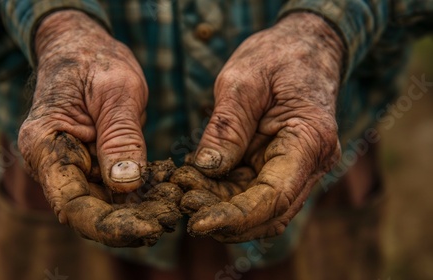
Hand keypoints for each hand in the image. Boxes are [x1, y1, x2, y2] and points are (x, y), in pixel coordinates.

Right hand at [17, 11, 176, 245]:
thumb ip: (120, 137)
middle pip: (87, 210)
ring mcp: (71, 166)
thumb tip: (127, 185)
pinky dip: (138, 196)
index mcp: (44, 145)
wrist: (84, 48)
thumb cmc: (95, 60)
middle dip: (127, 224)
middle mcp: (52, 163)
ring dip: (136, 214)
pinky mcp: (91, 165)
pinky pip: (113, 190)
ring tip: (172, 212)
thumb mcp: (115, 90)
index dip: (108, 224)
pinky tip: (164, 197)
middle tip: (169, 223)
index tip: (148, 230)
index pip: (71, 202)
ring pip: (102, 205)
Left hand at [183, 13, 343, 241]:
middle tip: (181, 203)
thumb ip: (226, 127)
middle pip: (269, 212)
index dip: (236, 217)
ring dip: (222, 209)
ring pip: (260, 208)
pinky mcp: (280, 165)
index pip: (275, 196)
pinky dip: (224, 194)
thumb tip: (206, 170)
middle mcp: (311, 163)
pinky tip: (196, 183)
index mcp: (310, 140)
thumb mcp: (243, 80)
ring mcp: (298, 167)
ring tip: (184, 192)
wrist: (304, 46)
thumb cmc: (277, 56)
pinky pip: (252, 190)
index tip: (197, 223)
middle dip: (224, 217)